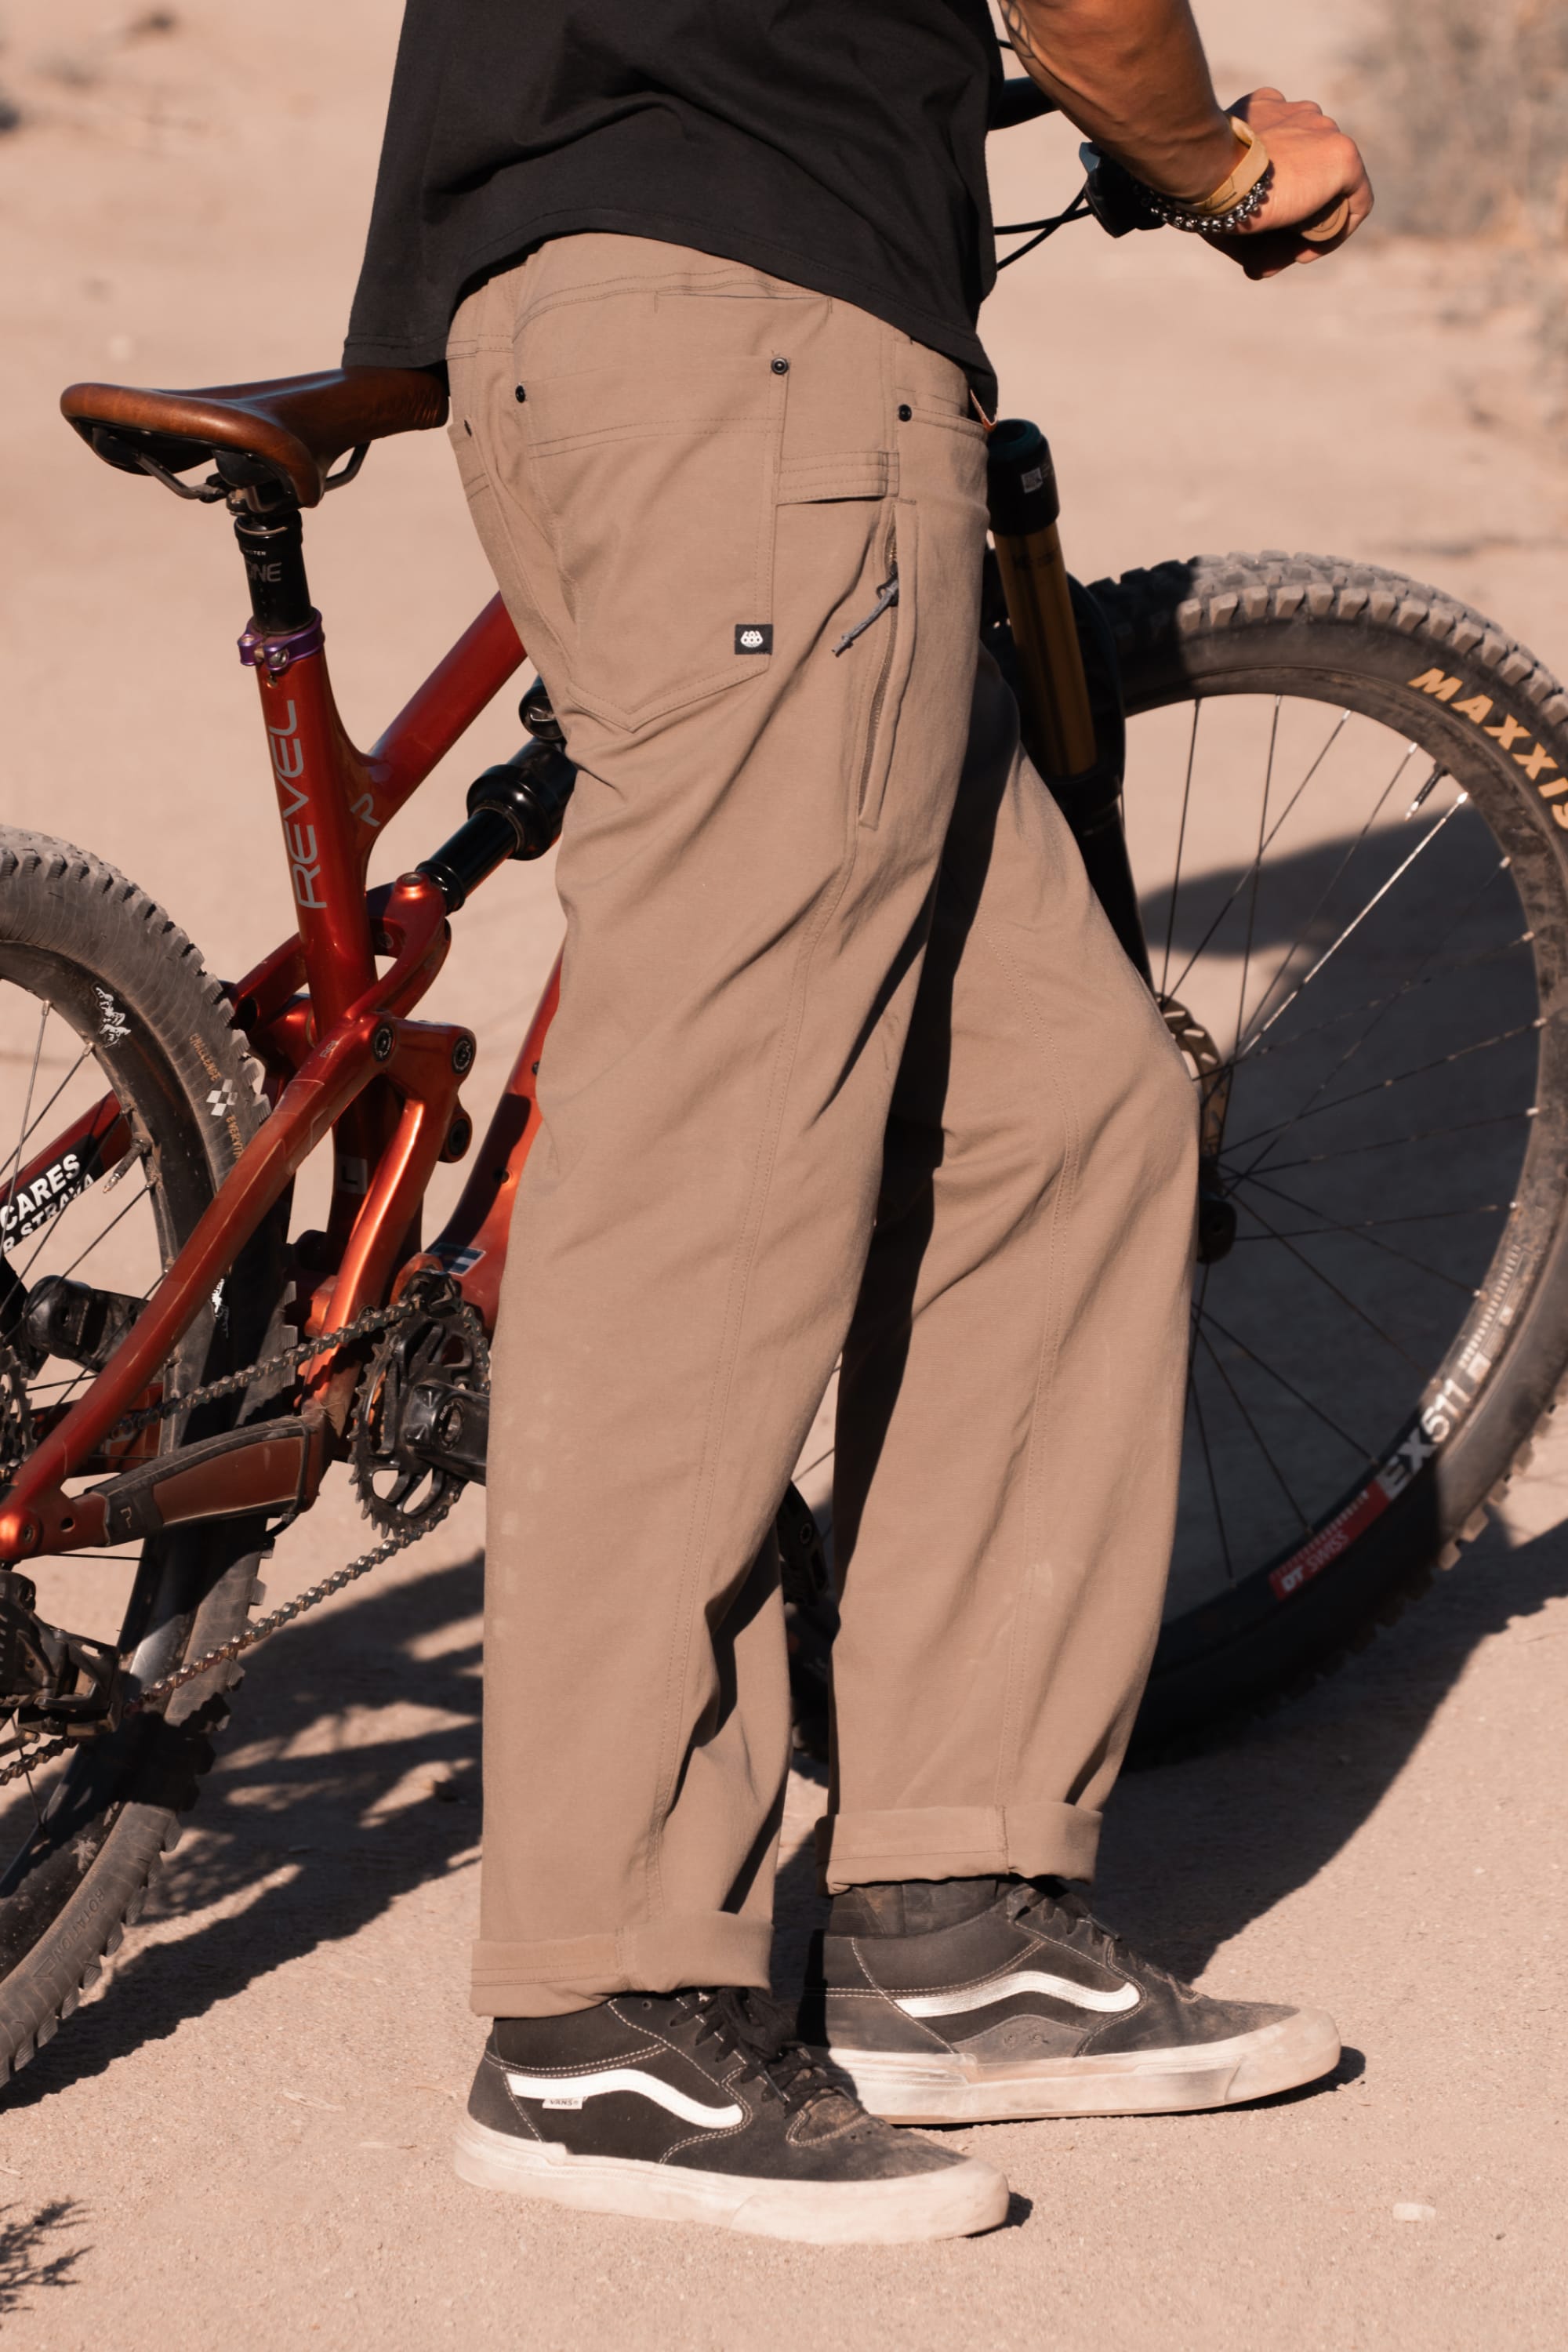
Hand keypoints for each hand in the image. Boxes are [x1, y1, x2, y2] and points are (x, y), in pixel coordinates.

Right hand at [1215, 88, 1372, 277]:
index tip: (1269, 221)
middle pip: (1311, 167)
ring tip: (1294, 248)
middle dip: (1301, 206)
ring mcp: (1324, 131)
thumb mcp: (1223, 197)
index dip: (1283, 189)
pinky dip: (1336, 231)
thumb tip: (1259, 269)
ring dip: (1316, 219)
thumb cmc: (1205, 187)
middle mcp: (1300, 113)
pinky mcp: (1343, 156)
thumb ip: (1245, 217)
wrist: (1211, 168)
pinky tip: (1308, 250)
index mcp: (1268, 110)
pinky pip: (1356, 201)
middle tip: (1280, 241)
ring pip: (1332, 184)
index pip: (1289, 145)